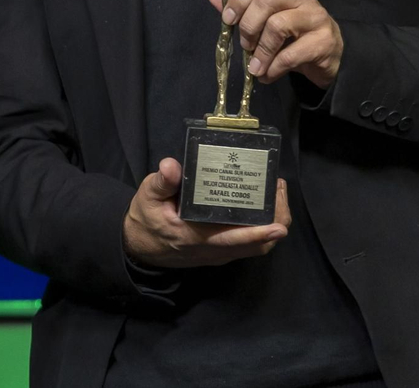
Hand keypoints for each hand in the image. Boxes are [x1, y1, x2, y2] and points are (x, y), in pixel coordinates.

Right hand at [122, 158, 288, 269]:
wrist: (140, 247)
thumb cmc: (146, 221)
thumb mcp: (147, 198)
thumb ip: (161, 182)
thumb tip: (171, 166)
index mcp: (196, 238)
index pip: (234, 240)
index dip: (258, 234)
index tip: (278, 225)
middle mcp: (213, 250)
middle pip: (257, 246)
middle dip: (276, 220)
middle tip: (278, 187)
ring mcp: (219, 252)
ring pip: (257, 246)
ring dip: (272, 222)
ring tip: (275, 190)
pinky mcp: (221, 249)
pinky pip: (250, 243)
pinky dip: (262, 226)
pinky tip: (262, 201)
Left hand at [210, 0, 342, 87]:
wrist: (329, 56)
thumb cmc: (293, 35)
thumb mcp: (266, 19)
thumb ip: (241, 6)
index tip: (227, 19)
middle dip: (249, 25)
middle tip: (244, 45)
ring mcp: (315, 18)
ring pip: (279, 25)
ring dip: (260, 50)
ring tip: (254, 66)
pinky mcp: (323, 42)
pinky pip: (291, 54)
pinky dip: (273, 68)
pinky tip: (267, 75)